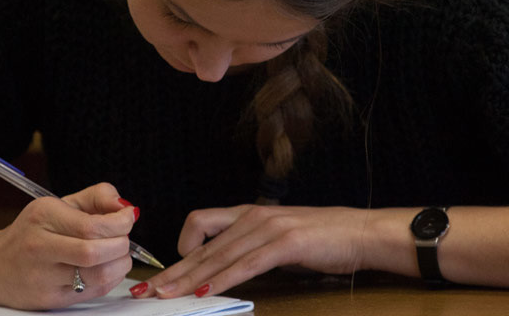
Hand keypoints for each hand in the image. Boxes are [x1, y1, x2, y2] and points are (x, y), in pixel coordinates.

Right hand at [0, 182, 137, 308]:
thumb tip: (126, 207)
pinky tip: (107, 268)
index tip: (127, 219)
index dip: (121, 223)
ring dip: (120, 264)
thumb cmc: (32, 233)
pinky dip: (111, 278)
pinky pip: (94, 292)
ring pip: (98, 276)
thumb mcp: (59, 205)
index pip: (92, 225)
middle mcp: (40, 247)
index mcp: (43, 217)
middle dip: (122, 244)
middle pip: (95, 252)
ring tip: (117, 254)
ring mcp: (43, 277)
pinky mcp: (50, 300)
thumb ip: (96, 197)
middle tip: (123, 238)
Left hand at [135, 205, 385, 298]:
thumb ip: (253, 246)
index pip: (201, 222)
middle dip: (173, 270)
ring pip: (217, 257)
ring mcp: (268, 228)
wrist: (361, 232)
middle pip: (202, 245)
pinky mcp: (284, 244)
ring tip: (166, 295)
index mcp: (250, 213)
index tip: (170, 270)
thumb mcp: (280, 237)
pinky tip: (206, 292)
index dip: (181, 245)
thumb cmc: (325, 238)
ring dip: (189, 279)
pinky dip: (222, 281)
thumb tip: (228, 266)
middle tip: (147, 290)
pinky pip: (245, 265)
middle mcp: (253, 217)